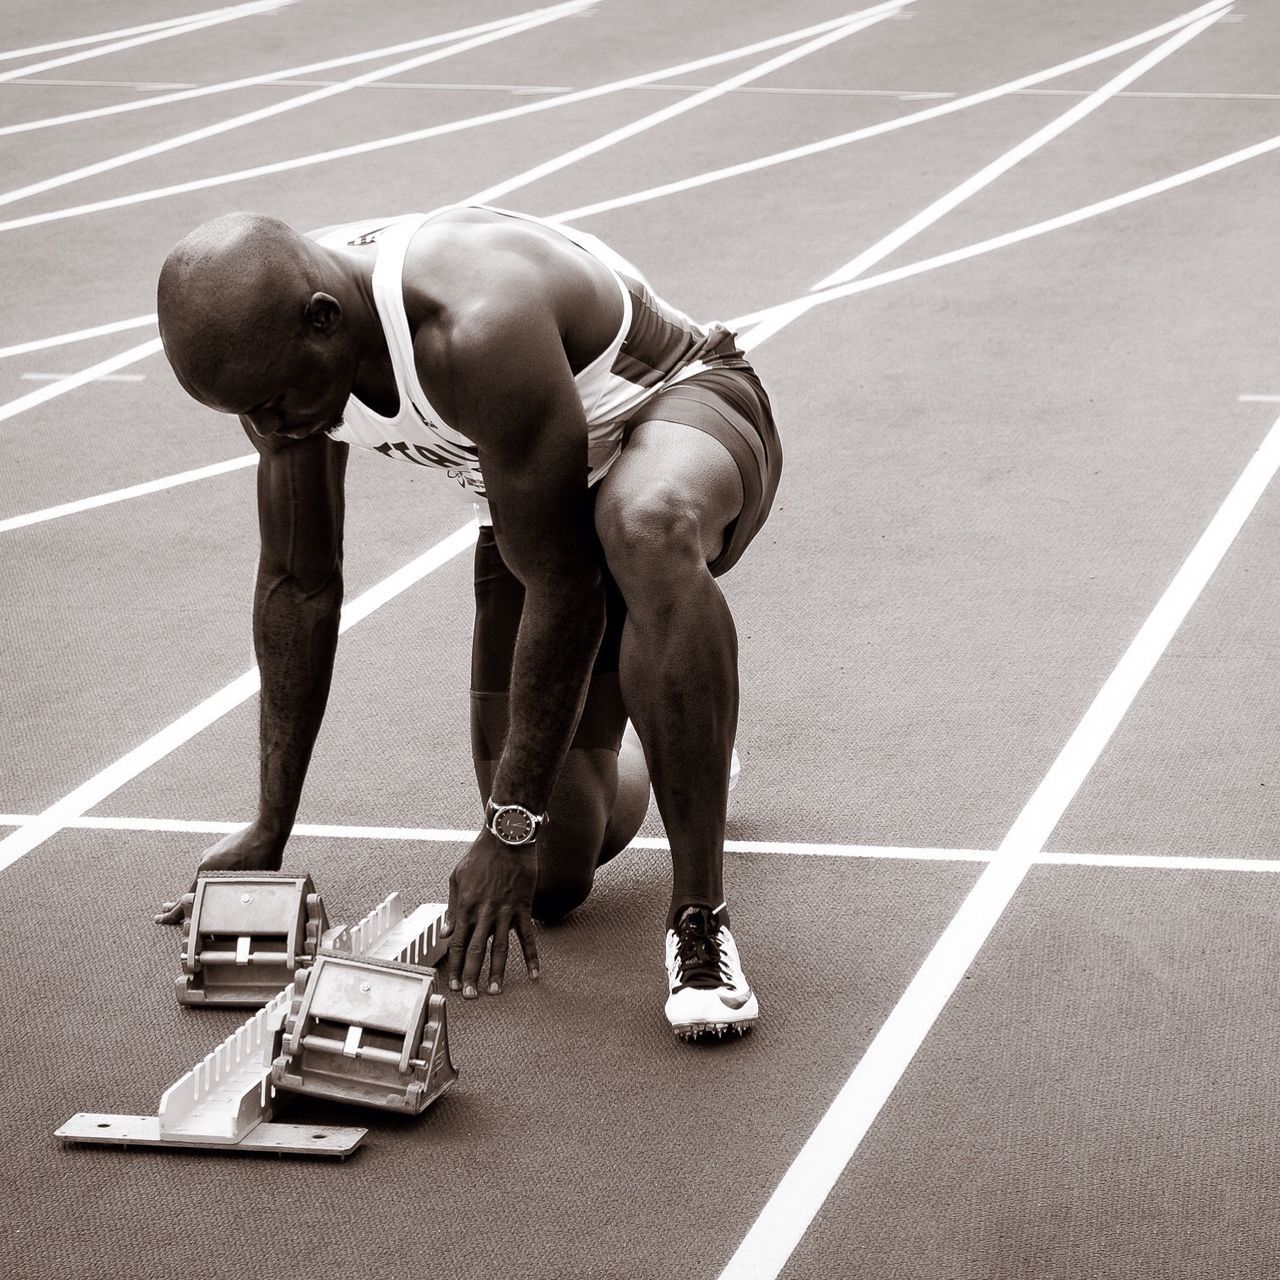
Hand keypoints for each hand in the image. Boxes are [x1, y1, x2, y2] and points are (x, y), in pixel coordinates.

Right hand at [154, 820, 286, 924]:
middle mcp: (204, 864)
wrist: (267, 830)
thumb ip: (233, 899)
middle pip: (189, 890)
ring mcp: (210, 855)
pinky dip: (208, 879)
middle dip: (176, 905)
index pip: (186, 900)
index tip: (161, 918)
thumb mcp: (249, 885)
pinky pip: (210, 869)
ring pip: (201, 879)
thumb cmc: (263, 857)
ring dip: (196, 891)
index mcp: (207, 874)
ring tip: (182, 901)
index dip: (175, 913)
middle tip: (161, 914)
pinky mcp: (217, 849)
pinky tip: (214, 884)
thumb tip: (232, 915)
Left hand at [442, 827, 538, 997]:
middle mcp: (484, 914)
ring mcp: (505, 913)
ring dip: (497, 973)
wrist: (507, 838)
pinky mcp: (523, 909)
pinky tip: (533, 974)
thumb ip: (451, 908)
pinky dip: (531, 957)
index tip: (454, 983)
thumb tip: (445, 933)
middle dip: (472, 976)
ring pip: (500, 949)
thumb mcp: (457, 878)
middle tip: (469, 996)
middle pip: (476, 952)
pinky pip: (528, 938)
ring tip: (494, 992)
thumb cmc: (480, 855)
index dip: (455, 966)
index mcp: (465, 907)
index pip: (457, 944)